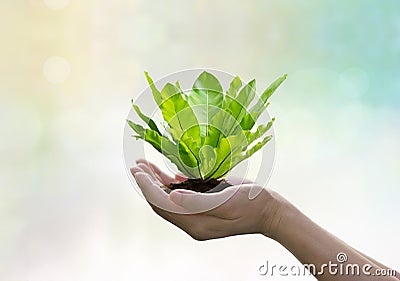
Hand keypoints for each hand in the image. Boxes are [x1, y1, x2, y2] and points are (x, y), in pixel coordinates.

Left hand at [130, 159, 286, 240]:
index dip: (148, 187)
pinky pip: (181, 196)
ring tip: (143, 166)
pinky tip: (164, 173)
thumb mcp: (226, 201)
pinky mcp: (204, 206)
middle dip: (147, 183)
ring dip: (156, 182)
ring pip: (169, 199)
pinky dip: (171, 184)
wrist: (269, 210)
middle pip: (161, 202)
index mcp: (196, 223)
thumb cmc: (251, 204)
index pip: (162, 205)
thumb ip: (197, 201)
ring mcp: (197, 214)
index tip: (138, 171)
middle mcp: (193, 221)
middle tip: (136, 165)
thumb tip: (172, 196)